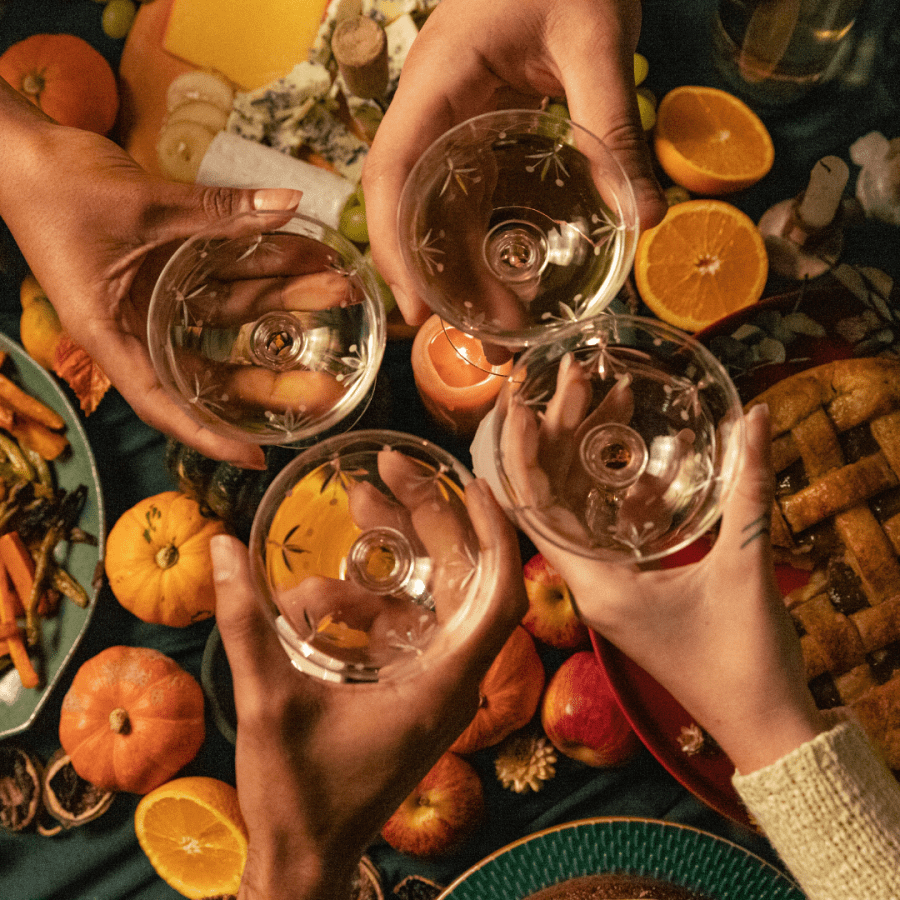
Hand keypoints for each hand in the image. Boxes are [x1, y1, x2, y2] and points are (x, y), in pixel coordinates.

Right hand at [0, 81, 301, 468]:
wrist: (26, 149)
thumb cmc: (59, 186)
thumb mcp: (144, 205)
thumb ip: (219, 210)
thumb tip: (290, 204)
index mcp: (111, 333)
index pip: (163, 402)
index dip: (209, 435)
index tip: (256, 457)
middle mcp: (137, 324)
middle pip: (212, 366)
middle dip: (272, 374)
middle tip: (329, 384)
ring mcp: (156, 296)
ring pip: (229, 313)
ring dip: (283, 300)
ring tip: (338, 291)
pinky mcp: (168, 267)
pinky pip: (222, 277)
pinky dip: (260, 267)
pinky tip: (304, 258)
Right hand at [212, 479, 525, 899]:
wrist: (305, 860)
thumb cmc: (298, 797)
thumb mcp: (268, 704)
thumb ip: (246, 624)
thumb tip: (221, 549)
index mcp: (441, 686)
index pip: (498, 598)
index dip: (494, 536)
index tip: (472, 483)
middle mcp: (451, 682)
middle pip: (463, 582)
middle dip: (429, 521)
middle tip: (384, 474)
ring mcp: (433, 687)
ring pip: (432, 601)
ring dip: (396, 557)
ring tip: (355, 507)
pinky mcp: (412, 692)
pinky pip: (405, 627)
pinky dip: (375, 600)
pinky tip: (323, 588)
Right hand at [362, 0, 666, 324]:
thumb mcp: (595, 38)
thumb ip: (613, 124)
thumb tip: (645, 218)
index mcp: (438, 83)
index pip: (391, 172)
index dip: (395, 245)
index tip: (419, 308)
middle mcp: (434, 111)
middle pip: (413, 209)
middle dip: (440, 282)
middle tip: (485, 342)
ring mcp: (456, 123)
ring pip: (442, 212)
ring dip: (465, 274)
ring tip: (504, 330)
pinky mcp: (484, 131)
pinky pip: (474, 198)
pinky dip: (487, 246)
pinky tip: (513, 282)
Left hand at [516, 401, 826, 773]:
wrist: (762, 727)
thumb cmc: (744, 661)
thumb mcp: (745, 569)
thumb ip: (750, 491)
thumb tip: (759, 417)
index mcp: (594, 583)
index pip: (533, 509)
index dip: (520, 455)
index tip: (517, 405)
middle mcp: (588, 583)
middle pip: (554, 498)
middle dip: (561, 434)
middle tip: (576, 378)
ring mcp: (605, 587)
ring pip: (580, 509)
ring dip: (589, 457)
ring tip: (608, 399)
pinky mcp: (628, 590)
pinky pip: (606, 529)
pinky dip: (617, 492)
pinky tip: (637, 462)